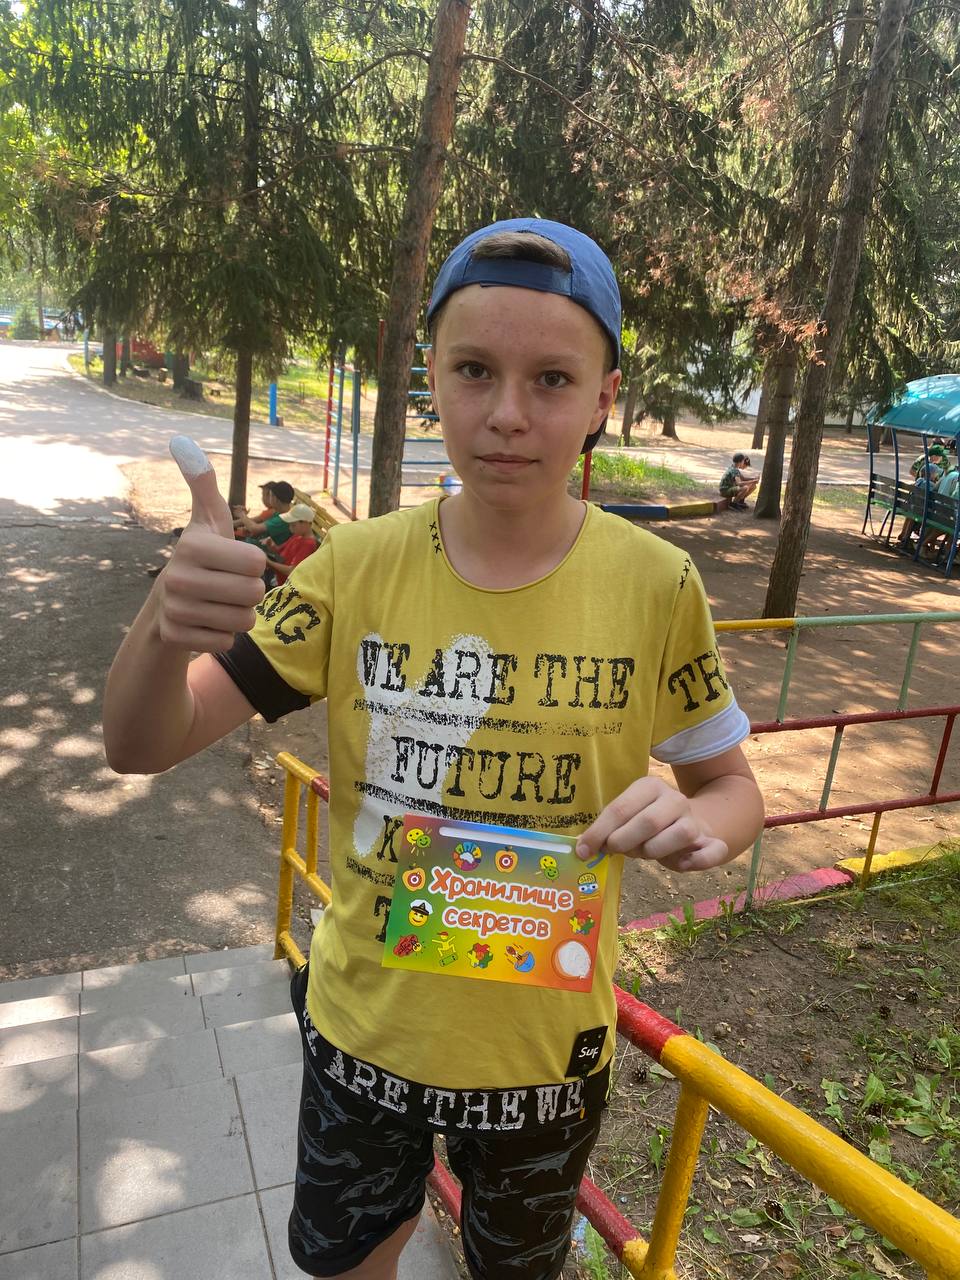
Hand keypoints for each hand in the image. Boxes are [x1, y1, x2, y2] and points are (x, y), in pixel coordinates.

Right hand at [156, 436, 265, 651]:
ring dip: (239, 615)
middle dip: (250, 594)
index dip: (253, 565)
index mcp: (192, 545)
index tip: (232, 562)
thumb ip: (203, 484)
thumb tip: (182, 440)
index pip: (257, 563)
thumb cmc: (202, 557)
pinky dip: (223, 636)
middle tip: (229, 587)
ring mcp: (174, 610)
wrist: (167, 604)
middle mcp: (178, 577)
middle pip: (254, 594)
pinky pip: (227, 642)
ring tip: (218, 604)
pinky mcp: (175, 637)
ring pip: (243, 621)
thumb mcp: (208, 520)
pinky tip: (206, 623)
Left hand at [576, 777, 728, 871]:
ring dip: (655, 851)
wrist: (692, 823)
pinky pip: (710, 852)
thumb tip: (583, 848)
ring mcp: (695, 820)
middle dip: (625, 842)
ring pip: (680, 834)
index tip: (584, 851)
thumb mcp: (628, 819)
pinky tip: (681, 864)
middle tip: (616, 851)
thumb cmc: (649, 824)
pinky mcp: (712, 841)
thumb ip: (608, 829)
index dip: (599, 833)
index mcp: (649, 787)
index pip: (620, 809)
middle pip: (648, 822)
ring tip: (645, 853)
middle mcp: (674, 799)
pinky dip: (696, 861)